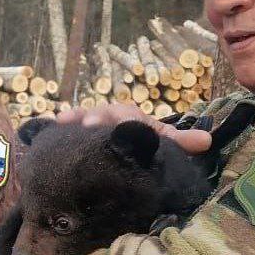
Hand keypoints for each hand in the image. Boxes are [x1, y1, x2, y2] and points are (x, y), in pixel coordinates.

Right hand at [57, 104, 211, 153]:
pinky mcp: (75, 130)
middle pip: (102, 112)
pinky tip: (47, 122)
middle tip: (90, 125)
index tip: (123, 125)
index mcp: (130, 117)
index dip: (125, 120)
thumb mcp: (160, 140)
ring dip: (74, 118)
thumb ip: (179, 142)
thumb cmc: (140, 139)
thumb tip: (207, 141)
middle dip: (97, 117)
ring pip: (82, 116)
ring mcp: (90, 122)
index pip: (129, 116)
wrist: (119, 137)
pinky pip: (65, 125)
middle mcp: (109, 116)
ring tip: (64, 121)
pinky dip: (57, 123)